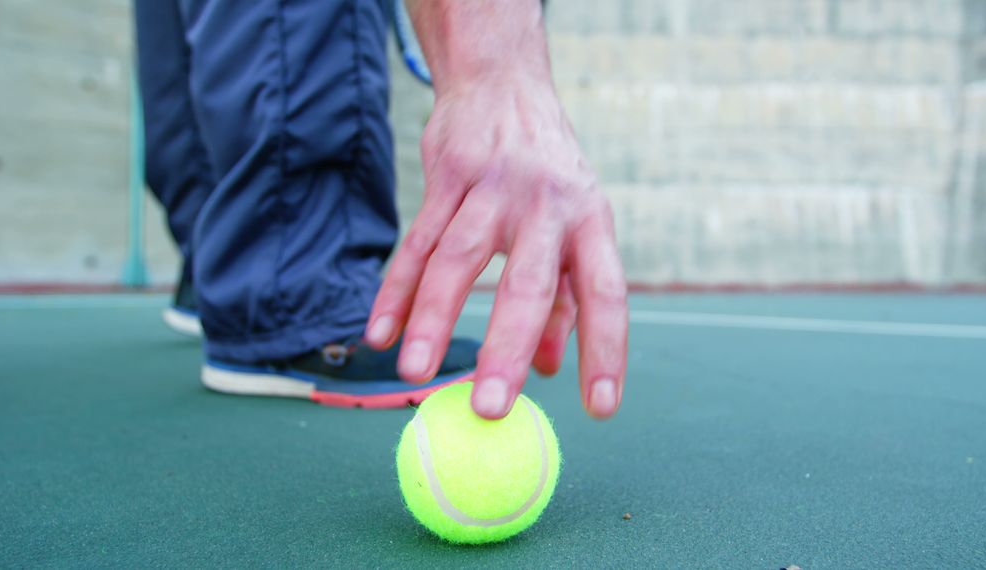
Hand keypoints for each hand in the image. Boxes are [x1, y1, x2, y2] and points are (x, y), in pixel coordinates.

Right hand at [364, 75, 627, 419]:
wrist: (504, 83)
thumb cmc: (547, 173)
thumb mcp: (574, 224)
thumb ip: (564, 298)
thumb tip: (548, 370)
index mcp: (590, 220)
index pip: (606, 292)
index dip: (603, 350)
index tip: (600, 409)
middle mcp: (547, 205)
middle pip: (528, 284)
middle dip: (507, 349)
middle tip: (491, 409)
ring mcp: (494, 188)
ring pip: (457, 261)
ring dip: (432, 320)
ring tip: (414, 375)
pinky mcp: (446, 176)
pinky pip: (417, 242)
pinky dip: (396, 291)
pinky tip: (380, 333)